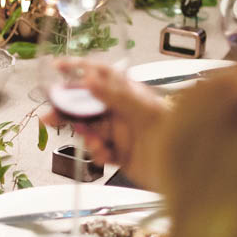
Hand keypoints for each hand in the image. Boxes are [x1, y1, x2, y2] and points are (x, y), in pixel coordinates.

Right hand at [43, 63, 168, 188]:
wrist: (185, 170)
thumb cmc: (176, 133)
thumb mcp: (144, 110)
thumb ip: (115, 95)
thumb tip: (90, 81)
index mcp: (130, 94)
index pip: (101, 75)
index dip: (79, 68)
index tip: (59, 66)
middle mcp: (124, 111)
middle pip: (88, 106)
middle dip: (69, 111)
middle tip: (51, 116)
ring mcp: (121, 133)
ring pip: (91, 131)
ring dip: (87, 137)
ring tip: (93, 142)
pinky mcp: (120, 155)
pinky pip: (99, 152)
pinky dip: (98, 154)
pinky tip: (106, 154)